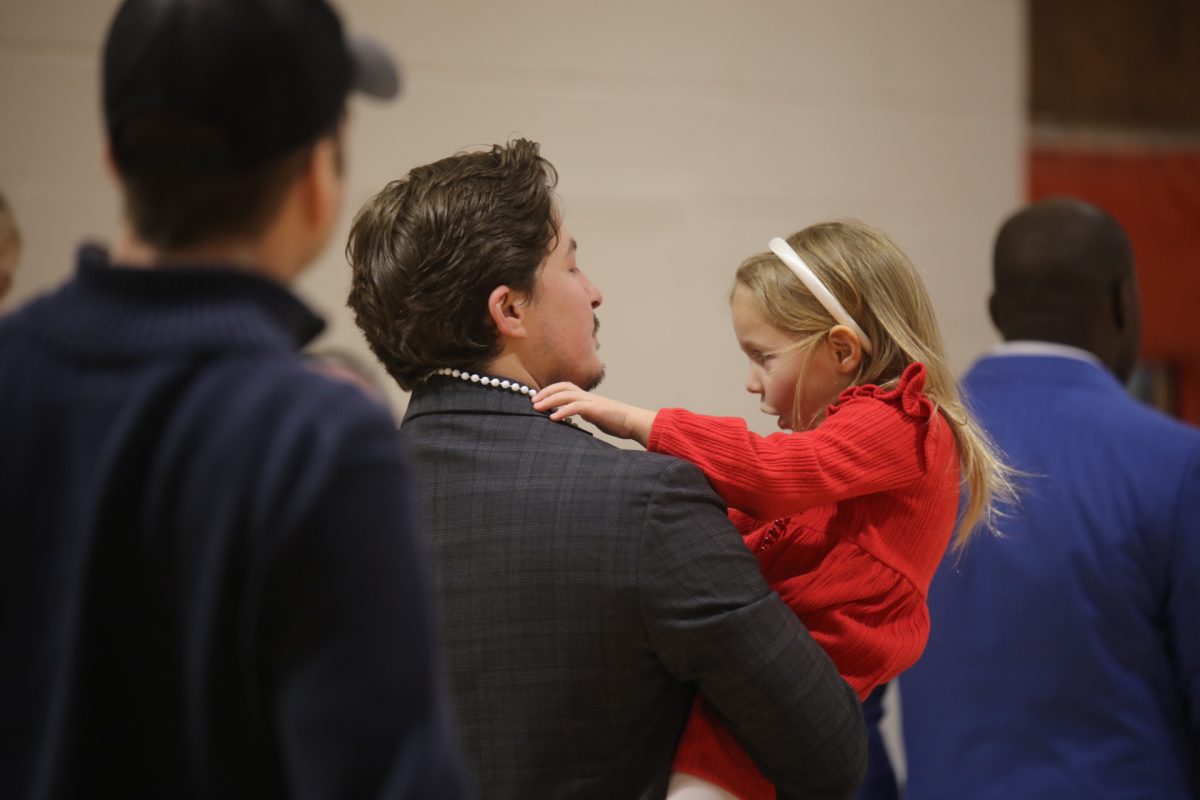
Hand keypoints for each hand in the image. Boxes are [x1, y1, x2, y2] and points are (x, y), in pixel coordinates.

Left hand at [532, 383, 655, 445]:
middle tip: (533, 401)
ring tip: (537, 408)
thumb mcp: (596, 416)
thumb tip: (572, 418)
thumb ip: (585, 414)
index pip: (566, 387)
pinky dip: (563, 411)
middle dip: (546, 393)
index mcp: (587, 397)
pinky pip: (576, 407)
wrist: (633, 422)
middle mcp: (588, 396)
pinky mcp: (595, 410)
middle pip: (563, 387)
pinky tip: (553, 418)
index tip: (538, 398)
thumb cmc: (617, 422)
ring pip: (566, 395)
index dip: (551, 390)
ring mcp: (592, 401)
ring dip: (550, 400)